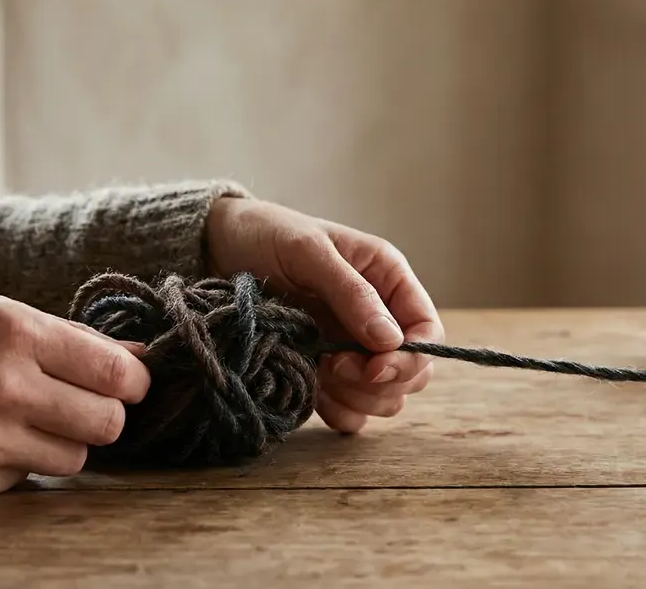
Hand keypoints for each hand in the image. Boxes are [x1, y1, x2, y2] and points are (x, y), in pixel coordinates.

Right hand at [0, 290, 149, 499]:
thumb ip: (71, 338)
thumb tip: (139, 359)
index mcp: (15, 333)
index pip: (118, 374)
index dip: (135, 380)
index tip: (128, 380)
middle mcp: (4, 389)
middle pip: (108, 424)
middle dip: (106, 414)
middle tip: (84, 401)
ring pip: (76, 459)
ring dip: (65, 440)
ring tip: (28, 415)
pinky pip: (28, 478)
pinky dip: (20, 460)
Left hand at [205, 197, 443, 432]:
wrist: (218, 246)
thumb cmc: (267, 234)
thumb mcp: (309, 251)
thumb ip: (351, 292)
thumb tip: (390, 340)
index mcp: (388, 279)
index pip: (427, 331)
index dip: (410, 358)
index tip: (372, 368)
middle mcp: (378, 317)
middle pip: (412, 372)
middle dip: (379, 381)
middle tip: (333, 366)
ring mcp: (352, 348)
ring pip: (384, 397)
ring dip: (357, 398)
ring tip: (317, 372)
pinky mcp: (325, 372)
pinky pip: (351, 411)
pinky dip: (337, 411)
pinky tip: (311, 392)